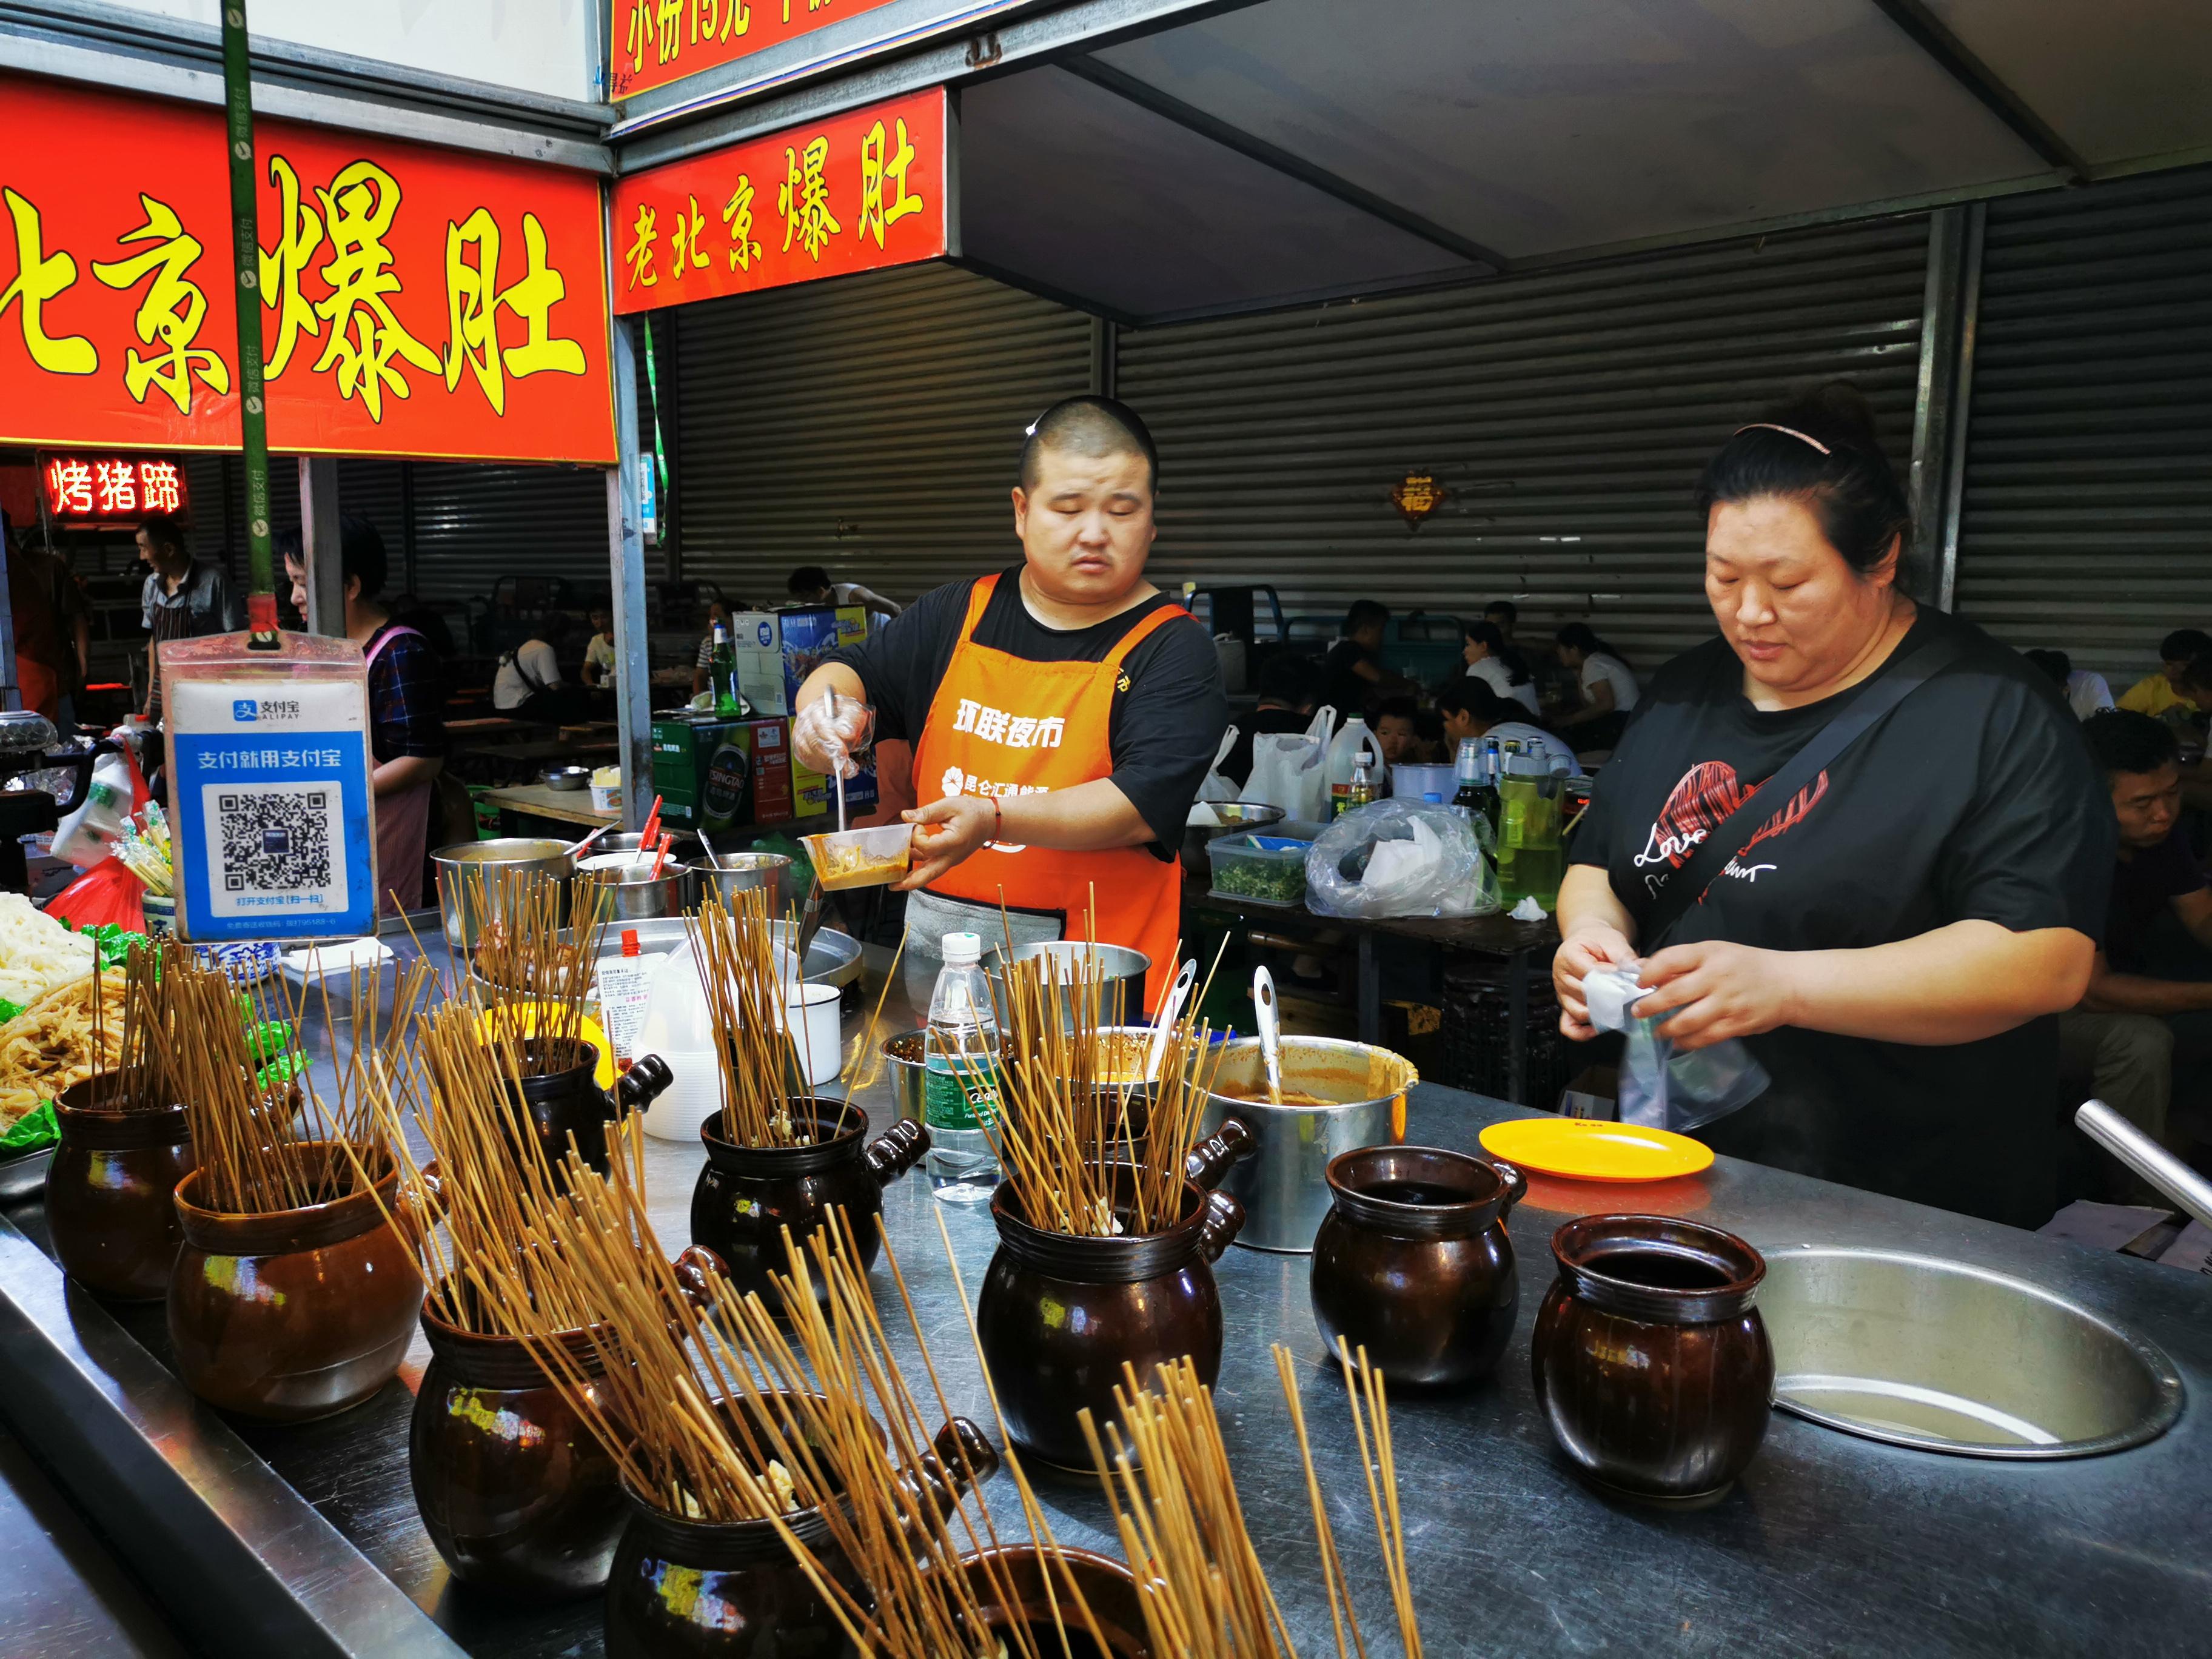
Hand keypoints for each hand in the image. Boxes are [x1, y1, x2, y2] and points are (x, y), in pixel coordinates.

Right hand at [790, 693, 872, 778]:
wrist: (834, 714)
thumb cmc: (844, 713)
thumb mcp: (853, 711)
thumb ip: (851, 721)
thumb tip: (847, 734)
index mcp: (816, 709)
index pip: (820, 726)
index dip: (832, 741)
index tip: (843, 753)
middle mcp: (804, 722)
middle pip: (813, 743)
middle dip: (831, 758)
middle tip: (847, 767)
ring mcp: (799, 736)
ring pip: (809, 756)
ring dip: (828, 765)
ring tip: (847, 769)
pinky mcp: (800, 750)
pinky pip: (809, 763)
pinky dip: (824, 768)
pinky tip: (837, 769)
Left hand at [897, 796, 997, 889]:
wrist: (991, 820)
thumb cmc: (972, 811)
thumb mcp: (949, 805)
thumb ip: (926, 812)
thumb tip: (906, 816)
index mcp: (954, 842)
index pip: (927, 847)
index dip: (917, 836)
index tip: (918, 825)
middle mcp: (952, 856)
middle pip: (929, 875)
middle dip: (910, 882)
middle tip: (893, 885)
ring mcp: (951, 860)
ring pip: (930, 874)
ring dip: (912, 877)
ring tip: (895, 878)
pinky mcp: (949, 859)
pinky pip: (933, 866)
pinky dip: (920, 866)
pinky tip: (909, 860)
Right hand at [1554, 922, 1635, 1039]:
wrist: (1588, 940)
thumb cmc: (1598, 940)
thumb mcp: (1613, 941)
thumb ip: (1625, 958)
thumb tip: (1639, 973)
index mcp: (1568, 956)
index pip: (1589, 974)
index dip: (1609, 979)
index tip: (1626, 980)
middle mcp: (1561, 976)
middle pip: (1584, 995)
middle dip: (1608, 998)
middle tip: (1629, 999)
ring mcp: (1562, 993)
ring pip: (1578, 1012)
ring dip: (1599, 1014)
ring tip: (1618, 1011)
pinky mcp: (1566, 1005)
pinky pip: (1568, 1026)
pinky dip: (1581, 1032)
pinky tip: (1597, 1029)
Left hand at [1633, 940, 1797, 1050]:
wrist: (1788, 984)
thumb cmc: (1745, 965)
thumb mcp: (1716, 952)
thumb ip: (1684, 962)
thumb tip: (1646, 971)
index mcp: (1710, 954)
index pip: (1671, 959)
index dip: (1649, 973)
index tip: (1639, 983)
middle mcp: (1717, 977)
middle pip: (1674, 993)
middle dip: (1649, 1005)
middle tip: (1637, 1012)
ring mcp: (1727, 1002)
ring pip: (1687, 1020)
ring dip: (1666, 1028)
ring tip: (1657, 1031)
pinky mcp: (1737, 1024)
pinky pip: (1705, 1037)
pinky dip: (1688, 1042)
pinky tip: (1678, 1042)